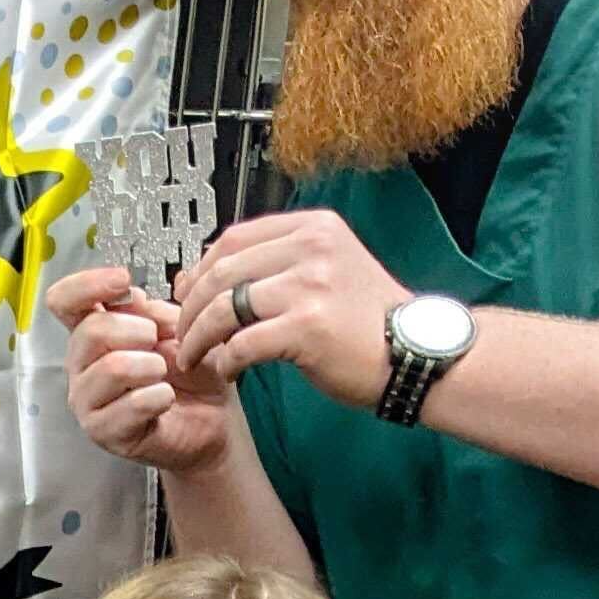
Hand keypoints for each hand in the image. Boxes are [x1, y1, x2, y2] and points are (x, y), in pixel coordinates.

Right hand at [46, 262, 238, 476]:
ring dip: (152, 367)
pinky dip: (161, 397)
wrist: (214, 419)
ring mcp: (87, 401)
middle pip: (91, 331)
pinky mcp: (102, 432)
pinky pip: (133, 404)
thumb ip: (157, 309)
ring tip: (163, 375)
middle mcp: (81, 365)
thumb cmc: (192, 373)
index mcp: (93, 333)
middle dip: (138, 331)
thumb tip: (141, 294)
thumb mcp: (181, 328)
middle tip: (158, 343)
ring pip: (112, 368)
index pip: (63, 301)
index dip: (86, 285)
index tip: (122, 282)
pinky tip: (166, 400)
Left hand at [169, 209, 412, 411]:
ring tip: (194, 357)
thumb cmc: (368, 320)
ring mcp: (311, 286)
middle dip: (191, 308)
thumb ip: (274, 265)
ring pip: (224, 308)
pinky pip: (241, 343)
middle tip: (182, 333)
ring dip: (198, 337)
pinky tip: (230, 371)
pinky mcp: (307, 327)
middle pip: (221, 272)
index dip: (200, 269)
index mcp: (314, 228)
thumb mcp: (328, 269)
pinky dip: (226, 361)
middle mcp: (312, 248)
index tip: (186, 294)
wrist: (416, 353)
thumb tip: (202, 272)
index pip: (233, 239)